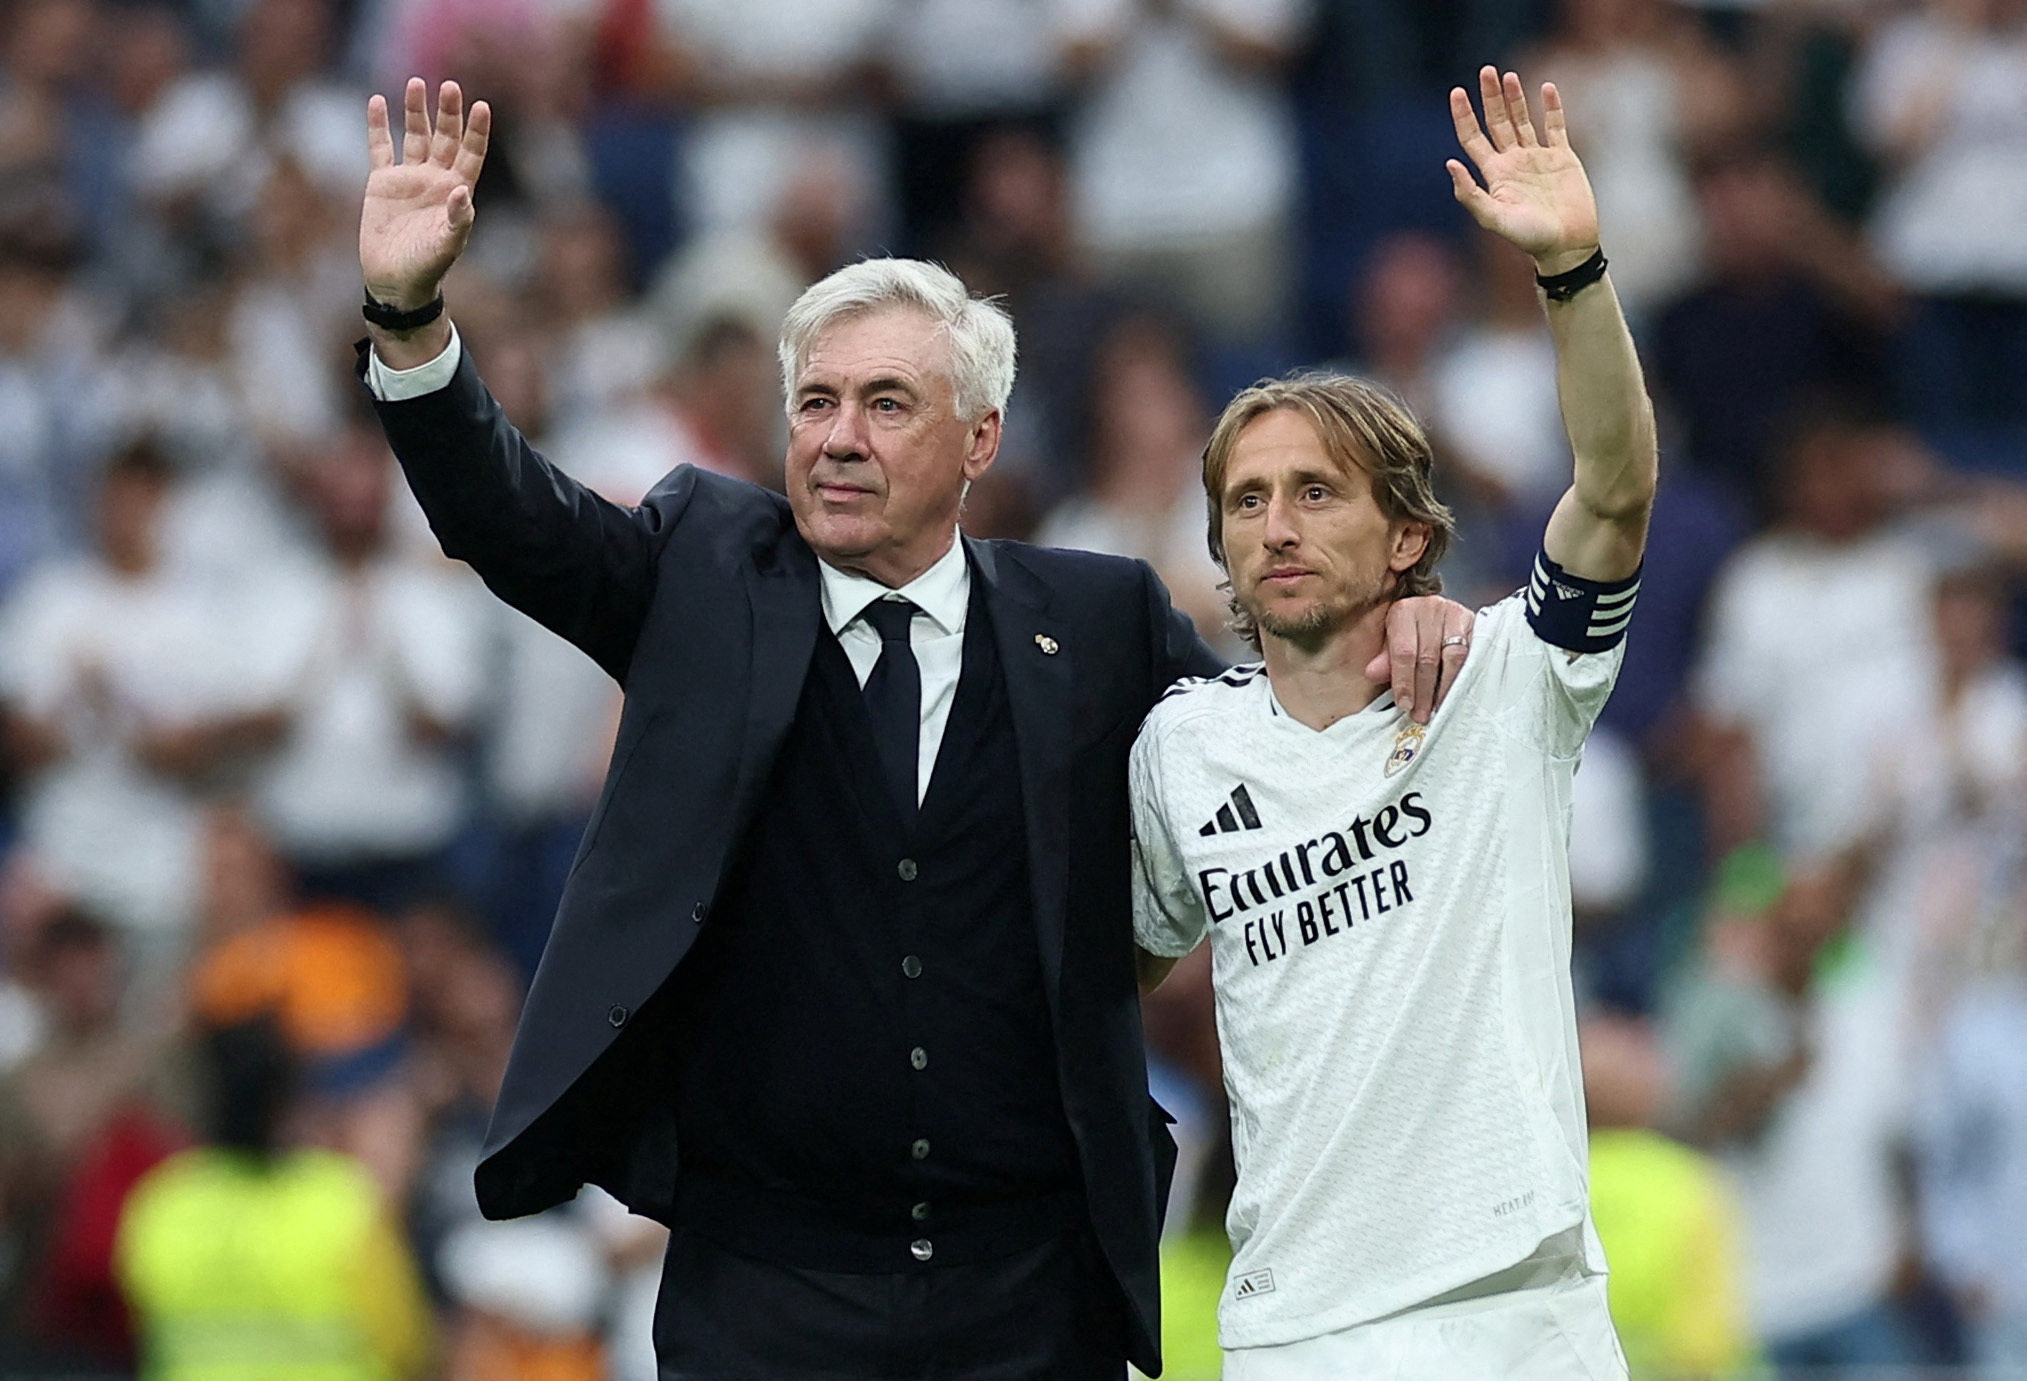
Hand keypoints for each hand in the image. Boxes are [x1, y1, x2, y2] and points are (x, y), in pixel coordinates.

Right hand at [361, 78, 490, 309]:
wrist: (395, 279)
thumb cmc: (428, 267)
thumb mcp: (447, 245)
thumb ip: (458, 220)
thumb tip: (462, 191)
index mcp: (457, 192)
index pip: (471, 154)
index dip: (477, 131)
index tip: (482, 106)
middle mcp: (436, 179)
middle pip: (445, 138)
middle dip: (448, 113)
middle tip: (451, 87)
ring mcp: (409, 178)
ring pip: (415, 136)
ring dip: (416, 111)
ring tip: (417, 83)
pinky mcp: (382, 182)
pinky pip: (381, 147)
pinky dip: (379, 126)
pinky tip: (379, 102)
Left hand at [1368, 597, 1473, 724]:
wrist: (1433, 613)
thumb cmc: (1409, 632)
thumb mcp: (1390, 643)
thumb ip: (1385, 661)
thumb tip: (1373, 674)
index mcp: (1404, 611)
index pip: (1404, 652)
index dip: (1404, 681)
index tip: (1405, 705)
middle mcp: (1431, 608)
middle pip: (1428, 657)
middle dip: (1424, 691)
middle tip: (1421, 714)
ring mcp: (1455, 613)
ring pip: (1454, 657)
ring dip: (1446, 688)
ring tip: (1439, 709)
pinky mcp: (1475, 623)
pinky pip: (1473, 654)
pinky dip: (1465, 677)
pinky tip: (1458, 694)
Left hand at [1447, 67, 1598, 275]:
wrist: (1567, 245)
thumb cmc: (1530, 238)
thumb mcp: (1495, 218)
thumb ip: (1471, 194)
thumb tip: (1450, 163)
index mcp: (1494, 174)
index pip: (1473, 138)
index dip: (1464, 116)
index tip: (1457, 92)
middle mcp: (1513, 162)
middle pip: (1497, 122)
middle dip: (1490, 98)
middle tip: (1485, 71)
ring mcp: (1537, 158)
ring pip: (1523, 120)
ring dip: (1515, 98)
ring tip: (1508, 75)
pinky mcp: (1562, 157)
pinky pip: (1555, 126)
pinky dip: (1551, 107)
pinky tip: (1546, 88)